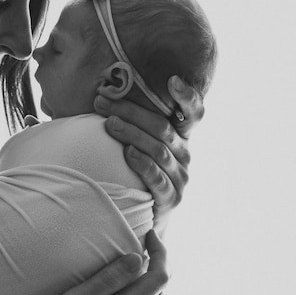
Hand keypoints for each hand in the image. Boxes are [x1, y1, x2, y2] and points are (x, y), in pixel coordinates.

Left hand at [94, 76, 204, 227]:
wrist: (142, 215)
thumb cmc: (133, 169)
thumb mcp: (137, 141)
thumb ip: (131, 119)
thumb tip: (104, 89)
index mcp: (180, 137)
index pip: (193, 113)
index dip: (187, 96)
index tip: (172, 79)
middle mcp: (184, 154)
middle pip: (163, 127)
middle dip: (131, 111)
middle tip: (102, 101)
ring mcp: (181, 177)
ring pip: (159, 149)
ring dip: (132, 133)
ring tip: (109, 124)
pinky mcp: (172, 198)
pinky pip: (158, 178)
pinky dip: (142, 163)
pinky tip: (128, 153)